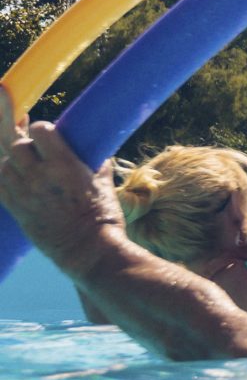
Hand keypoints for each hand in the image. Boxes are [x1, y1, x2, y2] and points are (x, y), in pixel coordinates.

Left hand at [0, 124, 123, 273]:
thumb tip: (98, 154)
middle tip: (34, 151)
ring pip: (3, 165)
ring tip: (24, 168)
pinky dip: (4, 180)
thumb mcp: (104, 185)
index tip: (47, 133)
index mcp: (64, 165)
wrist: (88, 250)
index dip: (42, 129)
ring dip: (12, 162)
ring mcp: (25, 194)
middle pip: (17, 146)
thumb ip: (97, 165)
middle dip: (25, 144)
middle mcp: (41, 177)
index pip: (40, 131)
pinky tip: (15, 181)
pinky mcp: (17, 210)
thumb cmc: (102, 217)